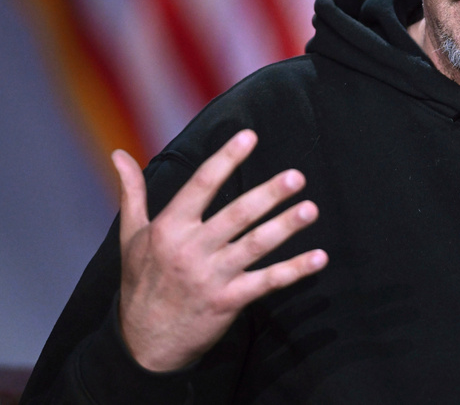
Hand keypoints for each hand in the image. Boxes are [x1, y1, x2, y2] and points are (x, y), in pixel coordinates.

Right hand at [114, 130, 327, 371]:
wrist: (142, 345)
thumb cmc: (141, 282)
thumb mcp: (131, 236)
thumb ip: (132, 193)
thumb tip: (119, 154)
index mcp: (169, 227)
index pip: (201, 185)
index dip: (225, 159)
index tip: (249, 136)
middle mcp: (191, 249)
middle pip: (236, 216)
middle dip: (267, 195)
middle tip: (296, 177)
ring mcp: (211, 276)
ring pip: (254, 246)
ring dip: (285, 227)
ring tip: (311, 209)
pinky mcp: (228, 301)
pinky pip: (267, 282)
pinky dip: (295, 270)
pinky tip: (319, 257)